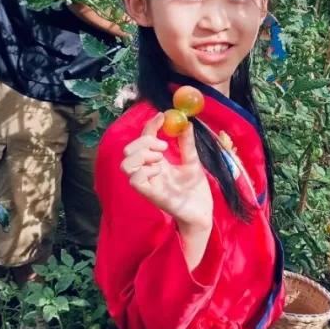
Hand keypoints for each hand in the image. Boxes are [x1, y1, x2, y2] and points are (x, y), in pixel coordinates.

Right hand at [120, 113, 212, 233]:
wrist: (203, 212)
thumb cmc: (196, 190)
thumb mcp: (193, 162)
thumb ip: (187, 144)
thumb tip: (187, 123)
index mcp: (157, 162)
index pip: (144, 139)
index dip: (150, 125)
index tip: (162, 116)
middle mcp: (149, 172)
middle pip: (129, 150)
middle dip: (144, 142)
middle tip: (164, 146)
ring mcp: (148, 184)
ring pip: (126, 164)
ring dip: (142, 155)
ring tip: (160, 159)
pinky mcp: (151, 195)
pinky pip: (135, 180)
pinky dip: (145, 170)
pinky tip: (159, 171)